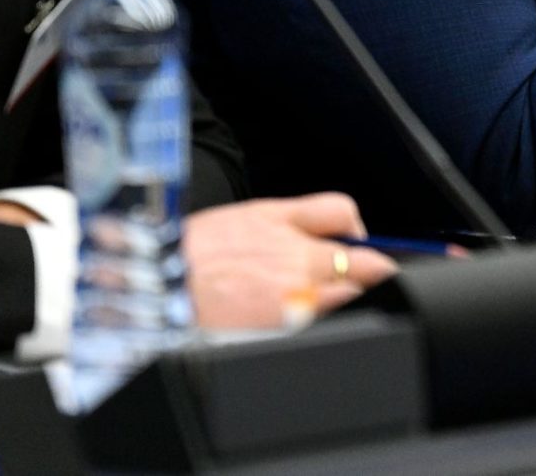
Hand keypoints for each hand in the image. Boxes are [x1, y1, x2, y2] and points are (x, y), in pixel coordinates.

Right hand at [185, 193, 398, 329]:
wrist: (162, 284)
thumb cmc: (195, 252)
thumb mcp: (248, 215)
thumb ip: (294, 219)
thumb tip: (334, 226)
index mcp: (284, 220)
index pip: (344, 213)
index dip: (357, 228)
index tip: (359, 240)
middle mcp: (296, 254)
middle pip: (364, 260)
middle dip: (373, 267)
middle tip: (370, 274)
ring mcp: (296, 291)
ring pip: (353, 292)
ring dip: (353, 293)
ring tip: (336, 297)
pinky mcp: (288, 322)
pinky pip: (329, 319)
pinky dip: (331, 316)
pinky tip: (313, 316)